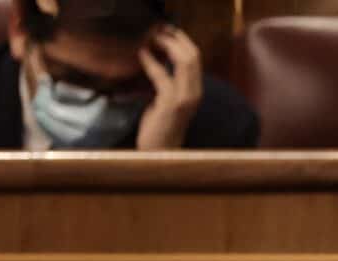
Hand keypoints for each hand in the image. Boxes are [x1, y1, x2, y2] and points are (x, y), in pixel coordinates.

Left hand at [135, 26, 203, 150]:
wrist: (161, 152)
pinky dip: (150, 61)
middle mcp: (196, 92)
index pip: (196, 58)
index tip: (164, 31)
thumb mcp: (169, 99)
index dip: (181, 40)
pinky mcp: (171, 103)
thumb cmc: (161, 125)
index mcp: (196, 90)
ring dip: (165, 45)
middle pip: (193, 55)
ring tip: (150, 38)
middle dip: (174, 38)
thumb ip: (170, 80)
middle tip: (156, 30)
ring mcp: (185, 98)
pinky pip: (162, 75)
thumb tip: (157, 56)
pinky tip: (141, 54)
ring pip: (185, 62)